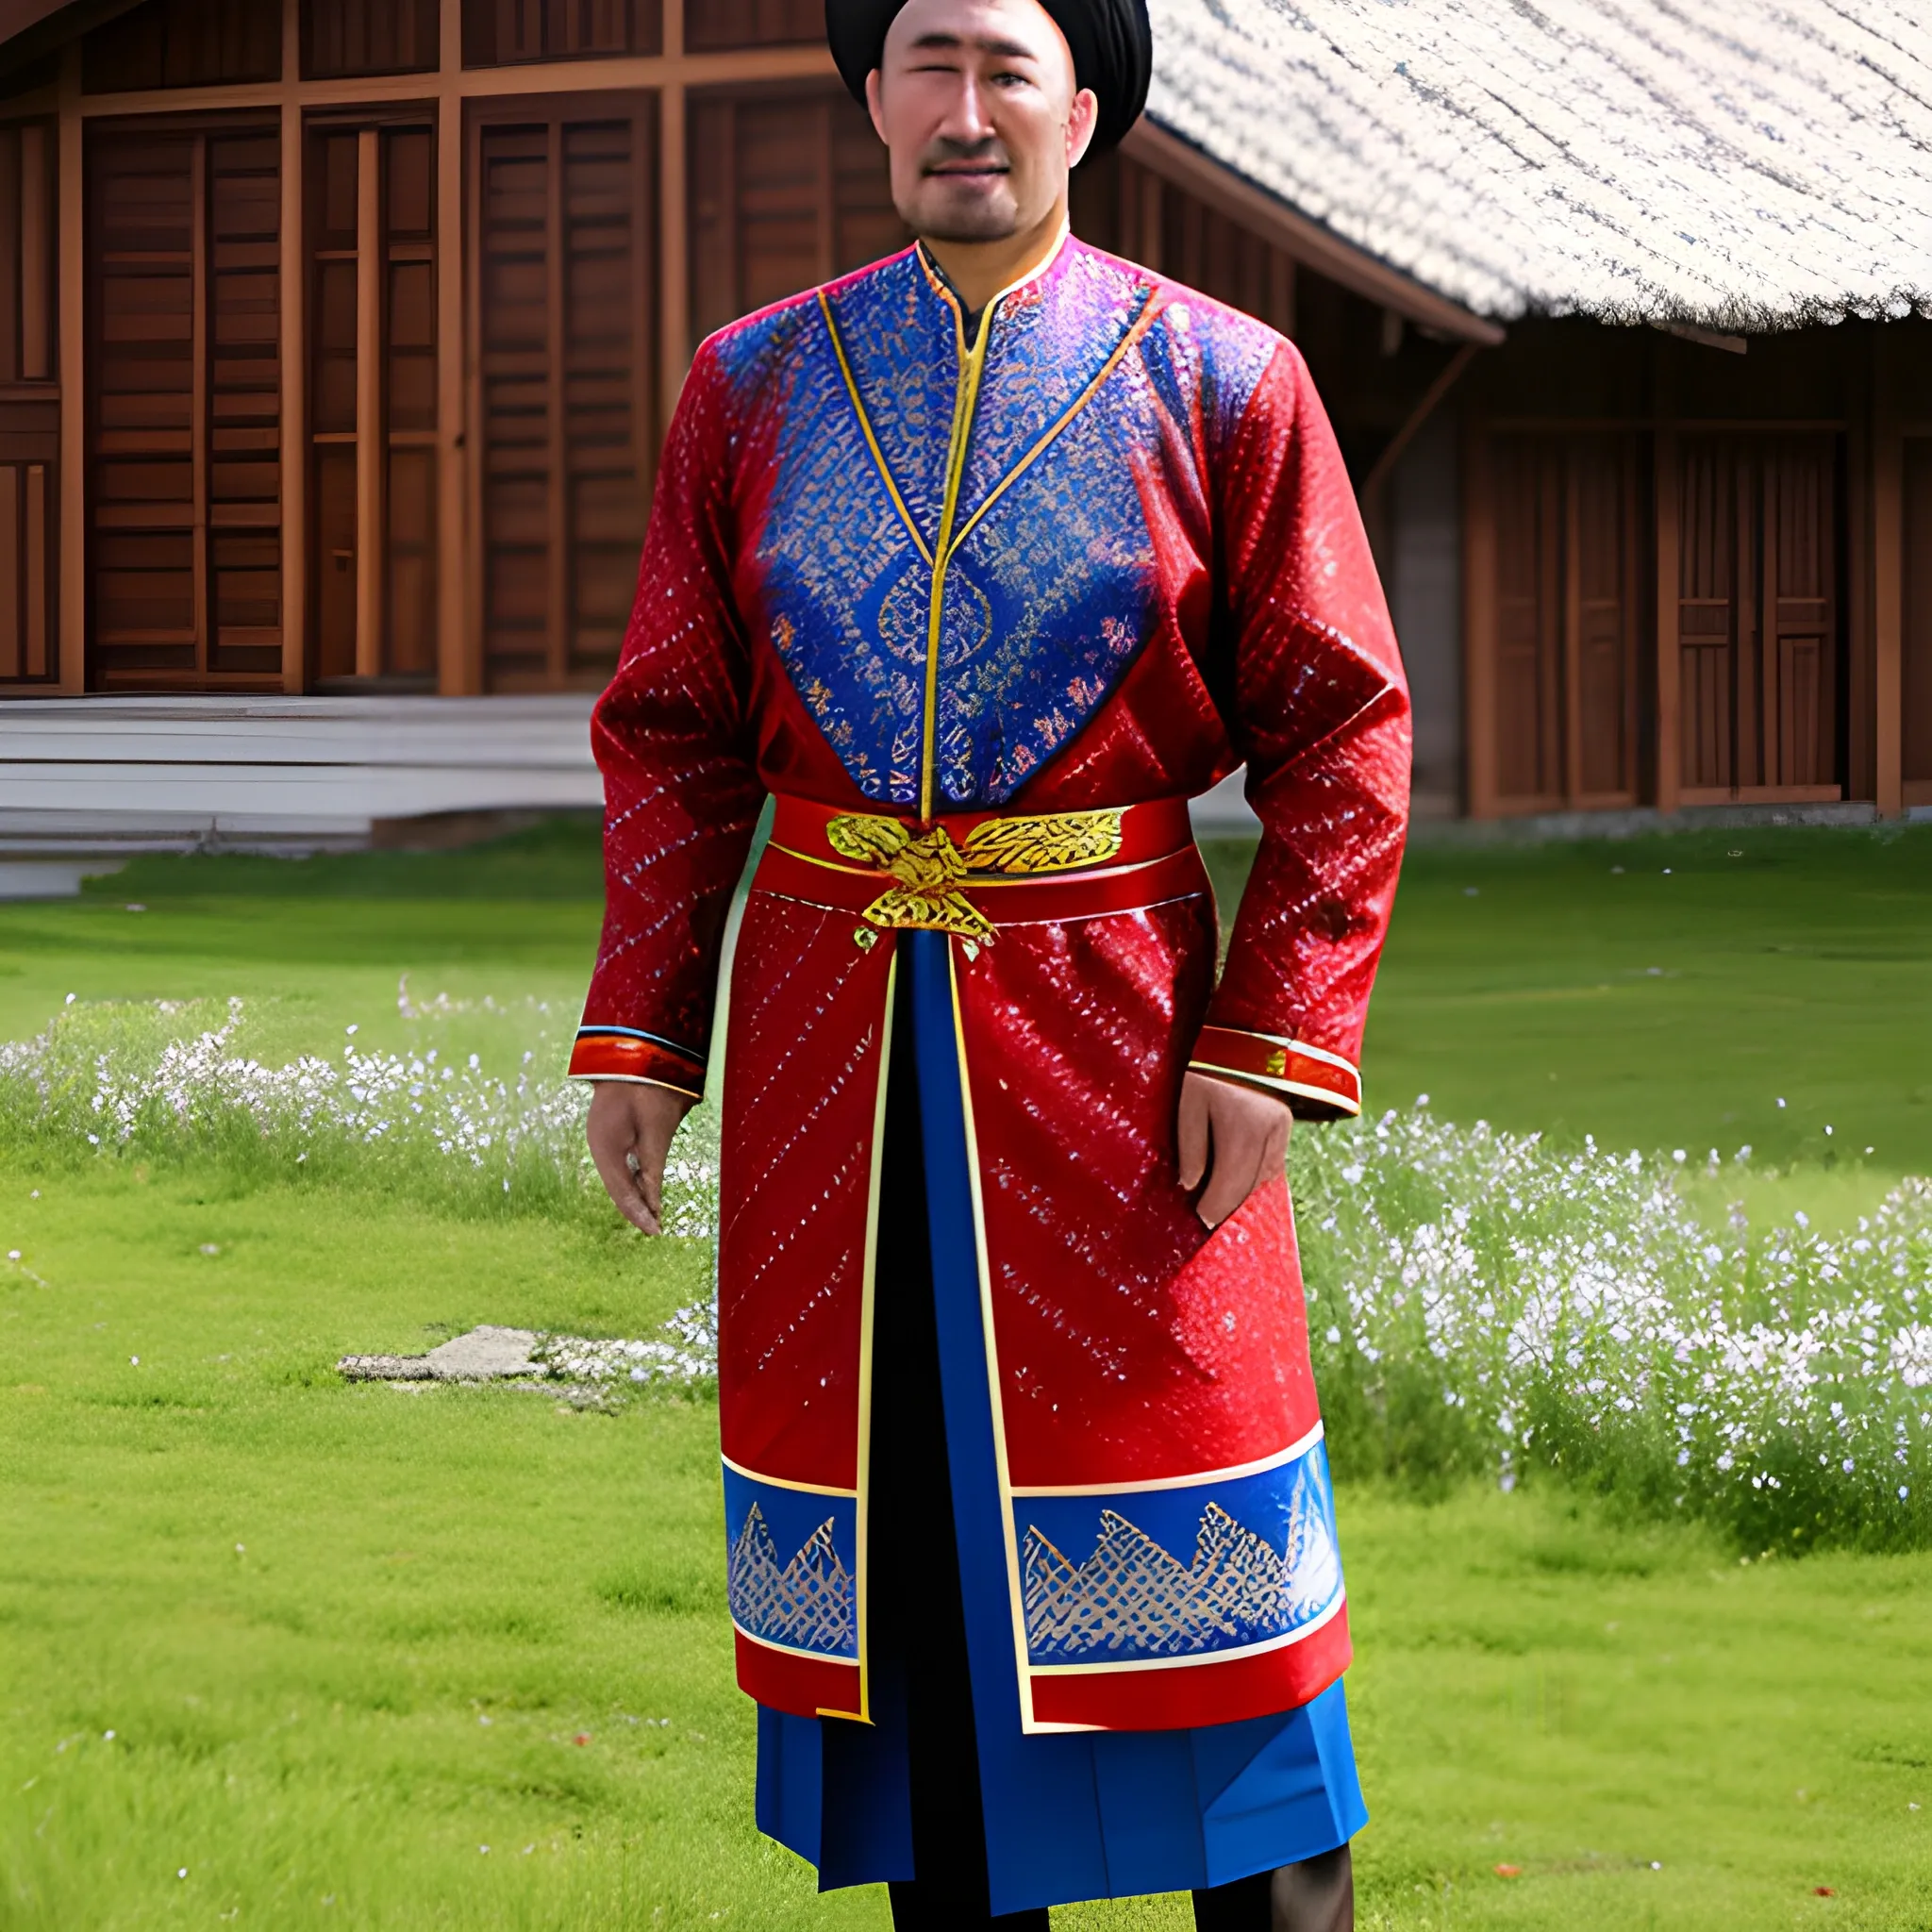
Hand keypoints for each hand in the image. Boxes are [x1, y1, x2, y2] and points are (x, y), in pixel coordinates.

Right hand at [586, 1081, 695, 1233]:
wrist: (634, 1051)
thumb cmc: (650, 1085)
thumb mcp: (656, 1128)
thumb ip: (654, 1165)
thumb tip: (656, 1200)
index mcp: (606, 1148)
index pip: (622, 1192)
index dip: (639, 1214)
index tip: (656, 1231)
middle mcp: (600, 1147)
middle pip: (618, 1188)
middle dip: (636, 1209)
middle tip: (656, 1229)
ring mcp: (603, 1140)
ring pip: (619, 1177)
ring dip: (636, 1195)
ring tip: (653, 1216)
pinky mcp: (611, 1133)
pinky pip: (622, 1165)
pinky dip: (635, 1179)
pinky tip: (647, 1190)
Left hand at [1176, 1070, 1291, 1227]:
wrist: (1250, 1033)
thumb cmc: (1211, 1065)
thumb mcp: (1191, 1101)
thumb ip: (1191, 1145)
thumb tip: (1190, 1185)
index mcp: (1241, 1131)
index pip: (1229, 1185)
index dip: (1214, 1206)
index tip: (1200, 1220)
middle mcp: (1268, 1136)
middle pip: (1249, 1186)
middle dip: (1229, 1206)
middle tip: (1210, 1219)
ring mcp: (1282, 1130)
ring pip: (1265, 1178)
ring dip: (1245, 1193)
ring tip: (1224, 1204)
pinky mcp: (1287, 1123)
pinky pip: (1275, 1163)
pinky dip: (1258, 1178)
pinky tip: (1244, 1182)